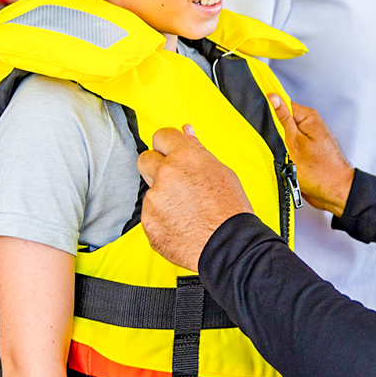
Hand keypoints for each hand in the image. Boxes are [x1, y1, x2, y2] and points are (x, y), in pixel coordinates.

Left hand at [136, 126, 253, 273]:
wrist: (229, 245)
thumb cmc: (230, 210)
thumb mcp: (221, 171)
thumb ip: (198, 150)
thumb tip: (186, 131)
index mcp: (184, 158)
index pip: (161, 135)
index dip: (167, 145)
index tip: (170, 152)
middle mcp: (165, 175)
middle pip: (145, 159)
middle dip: (156, 167)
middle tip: (175, 182)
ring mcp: (154, 201)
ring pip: (150, 192)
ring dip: (162, 198)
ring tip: (187, 211)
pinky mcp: (148, 223)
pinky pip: (150, 216)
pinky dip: (162, 220)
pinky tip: (182, 225)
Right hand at [268, 95, 354, 215]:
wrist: (334, 193)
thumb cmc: (321, 172)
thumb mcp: (294, 143)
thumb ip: (283, 120)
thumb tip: (273, 98)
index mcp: (308, 117)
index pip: (282, 103)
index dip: (268, 108)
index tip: (259, 116)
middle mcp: (309, 125)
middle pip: (281, 119)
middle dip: (272, 130)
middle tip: (273, 142)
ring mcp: (306, 138)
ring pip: (282, 134)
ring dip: (276, 143)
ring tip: (281, 154)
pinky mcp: (304, 150)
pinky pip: (287, 146)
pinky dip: (282, 152)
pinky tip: (283, 160)